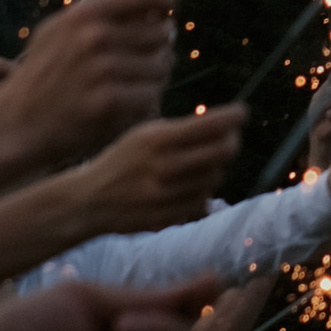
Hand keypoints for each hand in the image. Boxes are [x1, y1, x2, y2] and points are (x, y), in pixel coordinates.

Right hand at [0, 0, 175, 199]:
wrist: (15, 125)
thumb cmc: (39, 76)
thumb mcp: (56, 31)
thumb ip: (99, 12)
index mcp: (84, 14)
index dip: (165, 3)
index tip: (164, 16)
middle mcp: (95, 37)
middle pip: (161, 33)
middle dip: (158, 48)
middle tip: (142, 62)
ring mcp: (103, 70)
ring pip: (162, 66)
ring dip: (153, 77)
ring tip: (133, 85)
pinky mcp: (110, 103)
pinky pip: (152, 95)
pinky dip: (145, 102)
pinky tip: (127, 106)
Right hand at [59, 110, 245, 239]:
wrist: (89, 201)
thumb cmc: (121, 160)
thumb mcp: (143, 134)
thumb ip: (181, 129)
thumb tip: (226, 123)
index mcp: (156, 140)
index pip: (212, 124)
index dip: (234, 116)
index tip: (241, 112)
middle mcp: (163, 167)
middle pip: (223, 151)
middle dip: (231, 141)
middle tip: (230, 137)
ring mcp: (166, 196)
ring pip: (216, 176)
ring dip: (216, 166)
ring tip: (203, 160)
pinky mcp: (167, 217)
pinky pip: (202, 200)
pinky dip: (202, 189)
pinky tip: (190, 182)